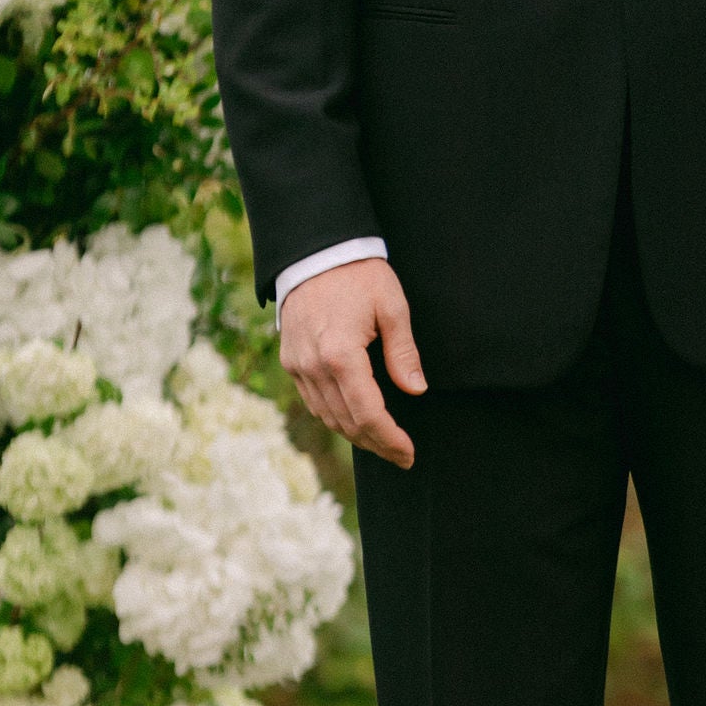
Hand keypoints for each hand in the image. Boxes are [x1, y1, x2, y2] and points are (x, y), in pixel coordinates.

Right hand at [280, 259, 425, 468]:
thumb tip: (416, 390)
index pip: (368, 414)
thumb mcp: (392, 306)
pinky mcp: (290, 360)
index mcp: (342, 355)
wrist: (315, 250)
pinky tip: (354, 419)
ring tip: (382, 442)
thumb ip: (403, 352)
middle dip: (376, 444)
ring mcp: (297, 365)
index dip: (390, 439)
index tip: (408, 453)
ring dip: (355, 434)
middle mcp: (314, 366)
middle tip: (400, 454)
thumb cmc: (359, 274)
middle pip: (347, 422)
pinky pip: (313, 401)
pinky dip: (335, 416)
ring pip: (327, 416)